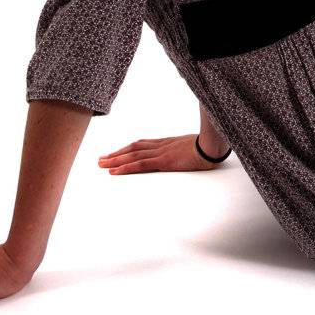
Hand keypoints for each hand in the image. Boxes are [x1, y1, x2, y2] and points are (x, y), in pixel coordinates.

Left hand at [98, 135, 223, 174]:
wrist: (212, 146)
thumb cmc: (208, 147)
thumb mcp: (194, 148)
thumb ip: (186, 150)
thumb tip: (187, 154)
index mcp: (167, 142)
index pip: (142, 144)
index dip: (128, 148)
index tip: (117, 152)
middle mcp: (161, 145)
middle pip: (133, 148)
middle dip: (116, 154)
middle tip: (101, 159)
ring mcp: (161, 152)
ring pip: (132, 155)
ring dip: (115, 160)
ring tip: (102, 164)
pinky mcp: (163, 161)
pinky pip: (140, 164)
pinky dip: (125, 167)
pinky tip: (114, 171)